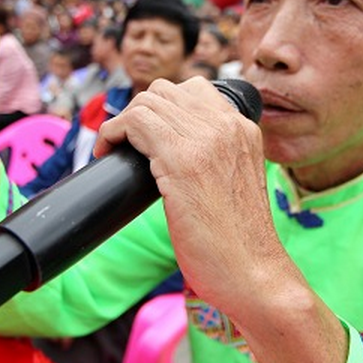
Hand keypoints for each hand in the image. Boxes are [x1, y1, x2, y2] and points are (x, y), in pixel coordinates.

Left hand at [94, 77, 280, 318]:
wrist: (254, 273)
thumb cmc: (238, 242)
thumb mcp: (234, 183)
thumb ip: (215, 159)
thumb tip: (169, 153)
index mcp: (243, 129)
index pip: (194, 90)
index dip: (161, 107)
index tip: (146, 135)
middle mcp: (228, 126)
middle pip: (166, 90)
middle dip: (138, 113)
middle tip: (126, 145)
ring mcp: (206, 140)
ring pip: (147, 101)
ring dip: (122, 123)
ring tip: (114, 150)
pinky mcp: (182, 161)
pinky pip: (136, 120)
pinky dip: (112, 132)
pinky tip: (107, 154)